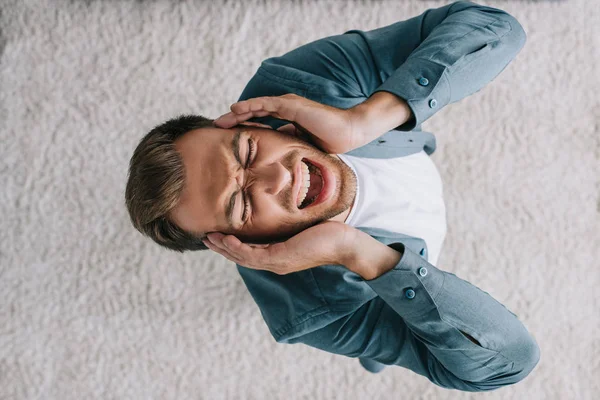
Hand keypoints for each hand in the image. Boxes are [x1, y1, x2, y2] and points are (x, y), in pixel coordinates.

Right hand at [202, 221, 358, 274]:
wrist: (346, 244)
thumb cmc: (328, 233)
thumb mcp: (301, 226)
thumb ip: (286, 223)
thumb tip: (277, 209)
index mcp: (278, 256)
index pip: (248, 253)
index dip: (230, 246)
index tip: (215, 235)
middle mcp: (275, 263)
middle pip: (241, 258)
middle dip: (221, 249)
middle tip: (204, 238)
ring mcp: (278, 262)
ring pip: (243, 258)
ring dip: (224, 249)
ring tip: (209, 238)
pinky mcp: (282, 257)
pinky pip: (253, 254)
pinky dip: (238, 248)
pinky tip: (226, 239)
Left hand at [213, 93, 365, 153]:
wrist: (348, 132)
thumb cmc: (331, 141)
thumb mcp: (303, 145)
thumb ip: (290, 144)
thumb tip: (276, 153)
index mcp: (288, 118)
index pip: (261, 121)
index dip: (245, 127)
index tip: (228, 136)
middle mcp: (285, 108)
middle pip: (254, 113)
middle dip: (235, 120)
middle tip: (216, 127)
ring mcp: (288, 105)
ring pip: (256, 107)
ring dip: (237, 113)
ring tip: (220, 119)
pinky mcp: (292, 105)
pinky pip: (266, 104)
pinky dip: (250, 106)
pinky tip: (236, 109)